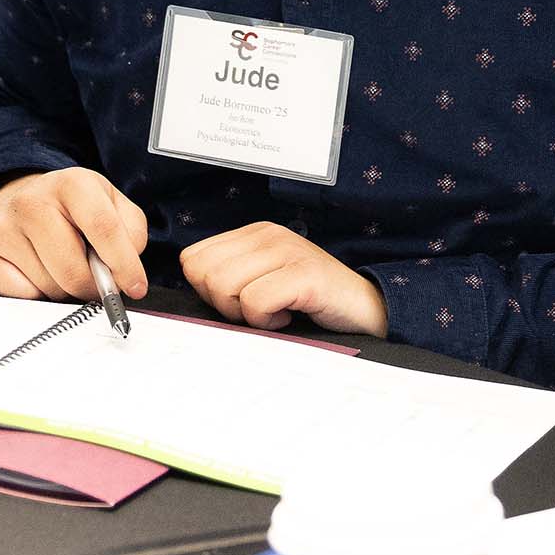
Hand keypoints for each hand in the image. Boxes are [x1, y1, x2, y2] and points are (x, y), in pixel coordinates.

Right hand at [0, 167, 147, 302]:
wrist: (27, 200)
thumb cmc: (77, 208)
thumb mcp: (114, 205)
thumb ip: (131, 232)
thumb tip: (125, 270)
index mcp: (73, 182)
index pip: (103, 227)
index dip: (124, 263)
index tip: (136, 287)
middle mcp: (31, 200)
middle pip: (72, 268)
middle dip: (92, 287)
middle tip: (96, 283)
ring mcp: (1, 225)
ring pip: (47, 286)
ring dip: (64, 289)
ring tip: (63, 266)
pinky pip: (20, 295)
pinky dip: (36, 294)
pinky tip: (38, 271)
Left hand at [181, 222, 387, 335]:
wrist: (363, 310)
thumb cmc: (306, 302)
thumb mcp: (262, 281)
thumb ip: (228, 278)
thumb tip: (191, 286)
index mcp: (254, 233)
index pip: (192, 259)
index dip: (208, 290)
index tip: (242, 299)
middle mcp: (270, 234)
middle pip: (202, 273)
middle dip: (223, 303)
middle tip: (258, 308)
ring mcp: (288, 251)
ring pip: (223, 285)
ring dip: (245, 313)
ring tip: (275, 310)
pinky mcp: (304, 274)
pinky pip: (255, 302)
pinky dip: (266, 320)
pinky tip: (289, 316)